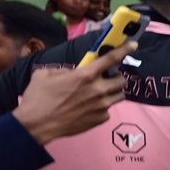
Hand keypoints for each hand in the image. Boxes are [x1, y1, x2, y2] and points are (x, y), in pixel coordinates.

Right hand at [14, 40, 137, 145]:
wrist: (37, 124)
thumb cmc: (38, 97)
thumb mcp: (46, 74)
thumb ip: (65, 69)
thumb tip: (74, 71)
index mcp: (85, 75)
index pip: (110, 59)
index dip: (124, 50)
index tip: (133, 45)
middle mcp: (98, 90)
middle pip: (122, 80)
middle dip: (116, 77)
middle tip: (106, 78)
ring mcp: (102, 106)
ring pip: (119, 96)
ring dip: (112, 92)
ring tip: (99, 93)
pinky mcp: (101, 119)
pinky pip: (108, 110)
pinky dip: (101, 107)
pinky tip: (88, 108)